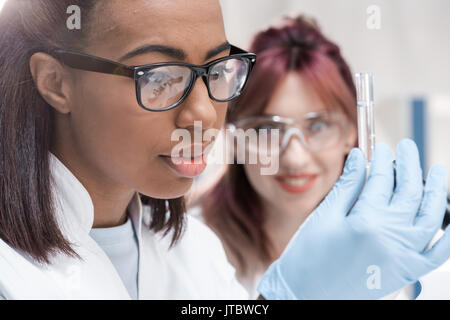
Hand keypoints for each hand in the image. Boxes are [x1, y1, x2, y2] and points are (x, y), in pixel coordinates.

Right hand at [257, 139, 449, 298]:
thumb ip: (347, 186)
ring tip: (436, 171)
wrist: (307, 296)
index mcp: (367, 221)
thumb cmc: (309, 257)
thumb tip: (360, 159)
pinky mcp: (407, 272)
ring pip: (430, 216)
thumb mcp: (324, 217)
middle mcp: (391, 237)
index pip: (382, 179)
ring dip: (436, 190)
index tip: (380, 148)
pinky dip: (449, 235)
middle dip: (410, 164)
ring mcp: (403, 256)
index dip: (382, 159)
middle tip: (407, 147)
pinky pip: (438, 253)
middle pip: (409, 191)